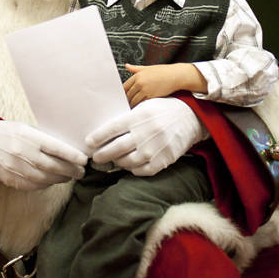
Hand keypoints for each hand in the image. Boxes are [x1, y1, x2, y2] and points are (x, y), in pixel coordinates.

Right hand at [0, 120, 87, 190]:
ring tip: (70, 176)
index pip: (54, 148)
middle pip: (52, 166)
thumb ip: (45, 138)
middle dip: (70, 170)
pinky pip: (35, 185)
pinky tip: (53, 179)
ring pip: (45, 178)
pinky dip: (47, 184)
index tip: (83, 160)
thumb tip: (68, 149)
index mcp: (28, 137)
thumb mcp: (27, 128)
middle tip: (81, 171)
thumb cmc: (10, 133)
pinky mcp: (12, 180)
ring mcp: (17, 168)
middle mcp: (23, 153)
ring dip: (61, 178)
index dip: (71, 155)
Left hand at [85, 98, 204, 175]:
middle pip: (117, 149)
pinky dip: (133, 169)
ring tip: (113, 160)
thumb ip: (127, 118)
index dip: (98, 137)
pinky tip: (129, 165)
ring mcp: (155, 149)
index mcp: (138, 117)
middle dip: (102, 155)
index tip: (89, 142)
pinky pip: (142, 170)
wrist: (190, 118)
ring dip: (117, 162)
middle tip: (96, 157)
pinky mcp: (164, 160)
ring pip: (128, 162)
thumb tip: (105, 130)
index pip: (112, 129)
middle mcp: (145, 133)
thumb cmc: (162, 110)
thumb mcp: (144, 107)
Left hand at [124, 63, 207, 106]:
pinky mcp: (151, 96)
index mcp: (137, 75)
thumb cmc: (163, 71)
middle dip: (127, 100)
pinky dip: (139, 106)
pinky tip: (139, 107)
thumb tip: (127, 65)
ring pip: (134, 100)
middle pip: (128, 94)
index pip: (124, 86)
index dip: (123, 93)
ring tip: (131, 108)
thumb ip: (135, 68)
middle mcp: (139, 82)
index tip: (123, 97)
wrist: (175, 75)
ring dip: (132, 104)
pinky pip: (141, 103)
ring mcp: (145, 89)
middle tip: (126, 105)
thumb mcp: (147, 68)